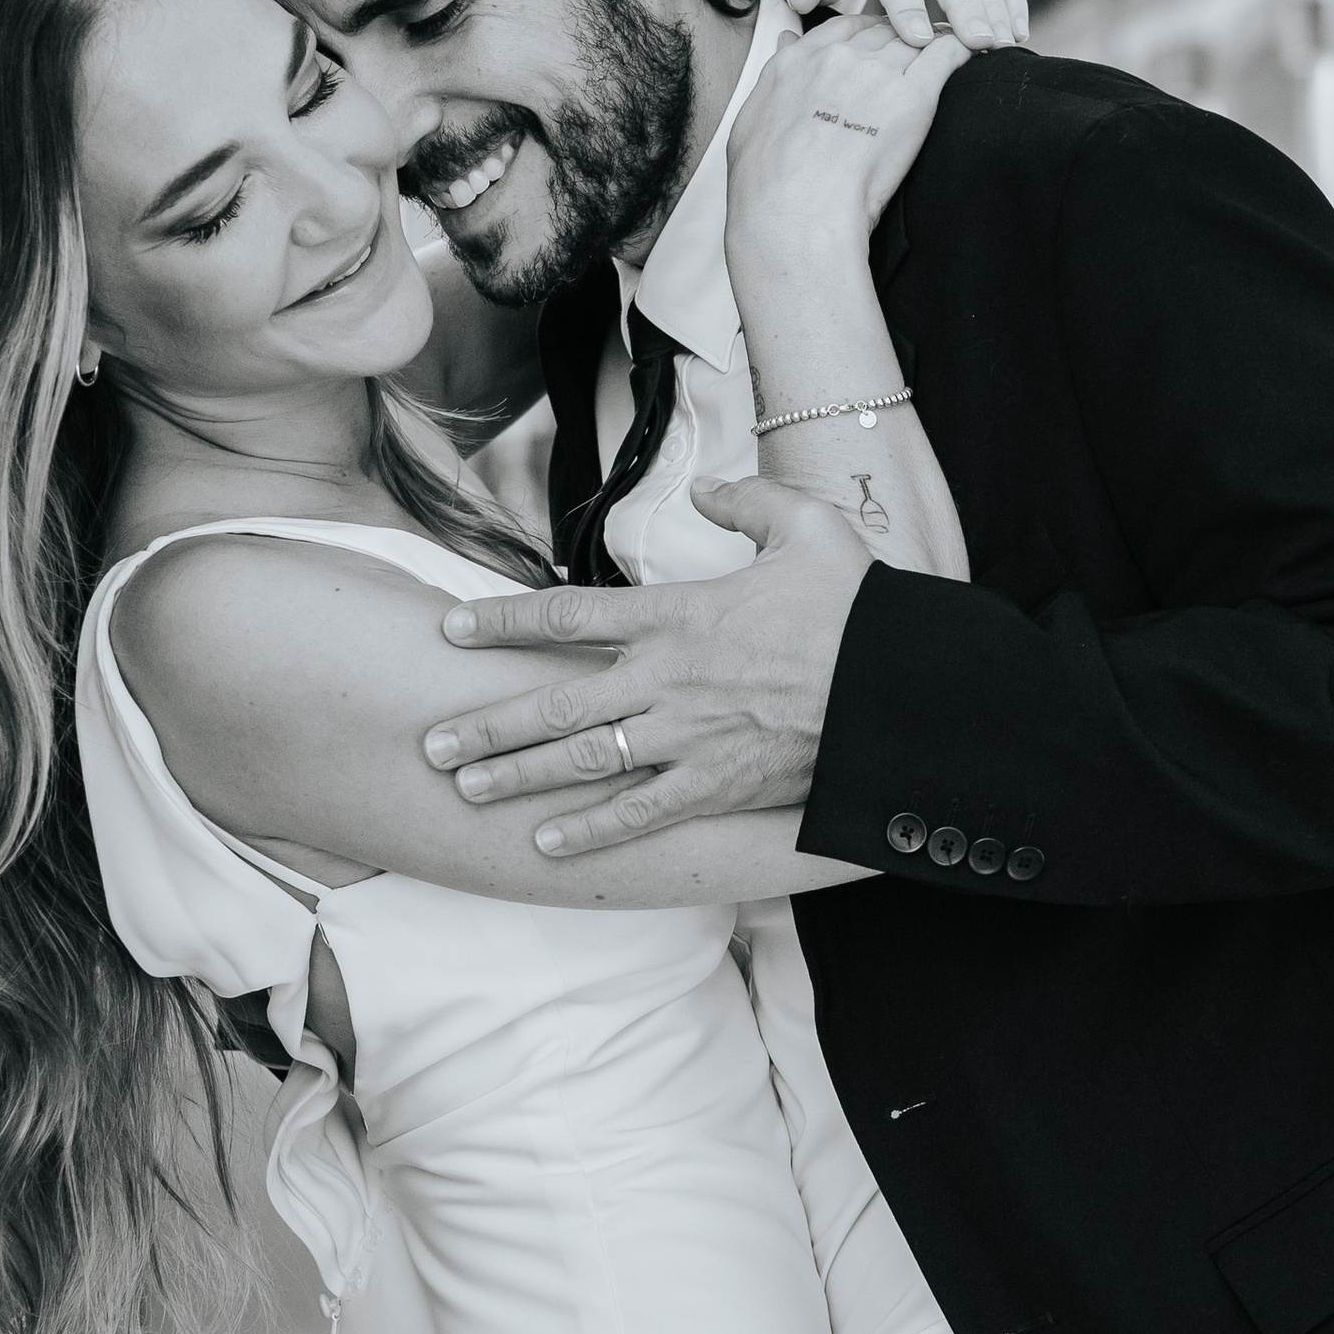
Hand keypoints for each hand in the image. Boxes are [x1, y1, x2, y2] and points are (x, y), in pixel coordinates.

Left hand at [418, 477, 870, 849]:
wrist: (904, 690)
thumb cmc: (858, 608)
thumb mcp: (807, 528)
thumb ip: (748, 502)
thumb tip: (708, 492)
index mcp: (679, 614)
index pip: (569, 611)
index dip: (502, 621)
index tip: (451, 628)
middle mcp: (667, 678)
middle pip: (555, 702)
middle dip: (487, 723)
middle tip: (430, 741)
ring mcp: (688, 737)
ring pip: (583, 761)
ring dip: (518, 776)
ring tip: (466, 789)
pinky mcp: (717, 784)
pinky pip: (640, 811)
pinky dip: (591, 830)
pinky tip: (546, 842)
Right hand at [727, 11, 965, 270]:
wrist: (797, 210)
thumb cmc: (769, 186)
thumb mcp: (753, 123)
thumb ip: (775, 78)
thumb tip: (784, 44)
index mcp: (797, 63)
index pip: (842, 29)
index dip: (866, 33)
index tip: (879, 43)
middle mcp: (837, 59)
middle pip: (881, 30)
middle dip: (902, 36)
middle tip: (920, 49)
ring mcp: (875, 74)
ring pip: (914, 39)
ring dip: (932, 43)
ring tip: (953, 46)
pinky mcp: (912, 97)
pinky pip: (944, 56)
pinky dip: (960, 49)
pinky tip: (972, 50)